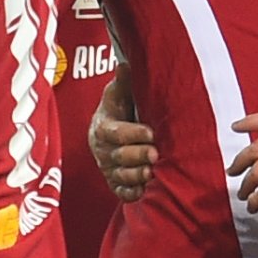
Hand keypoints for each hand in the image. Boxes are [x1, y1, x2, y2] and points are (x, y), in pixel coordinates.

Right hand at [88, 76, 157, 202]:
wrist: (108, 133)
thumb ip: (123, 82)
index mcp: (102, 128)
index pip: (116, 132)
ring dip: (136, 176)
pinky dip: (132, 193)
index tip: (150, 133)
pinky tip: (145, 191)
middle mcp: (103, 151)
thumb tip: (125, 64)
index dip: (132, 134)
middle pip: (118, 156)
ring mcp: (108, 169)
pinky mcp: (115, 183)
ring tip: (152, 173)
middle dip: (137, 155)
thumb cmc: (118, 110)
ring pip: (120, 176)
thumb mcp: (118, 93)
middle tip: (155, 154)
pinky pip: (121, 192)